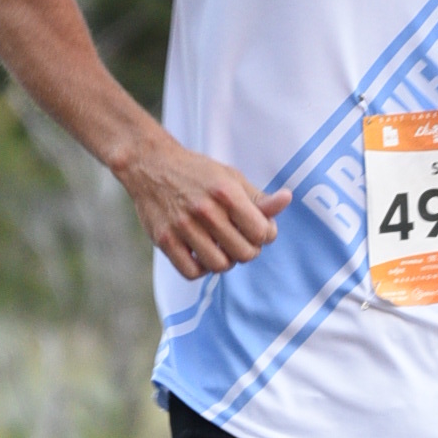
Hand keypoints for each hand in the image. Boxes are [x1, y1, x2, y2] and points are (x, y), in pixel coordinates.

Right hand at [118, 134, 289, 278]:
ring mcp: (182, 226)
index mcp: (226, 192)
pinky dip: (201, 269)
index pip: (262, 232)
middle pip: (244, 253)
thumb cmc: (196, 173)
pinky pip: (191, 272)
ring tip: (221, 247)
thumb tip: (287, 199)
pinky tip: (201, 254)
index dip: (265, 235)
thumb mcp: (230, 177)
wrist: (150, 164)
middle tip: (240, 239)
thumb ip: (258, 197)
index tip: (257, 228)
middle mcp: (205, 210)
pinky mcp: (164, 239)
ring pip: (219, 266)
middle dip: (248, 250)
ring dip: (225, 261)